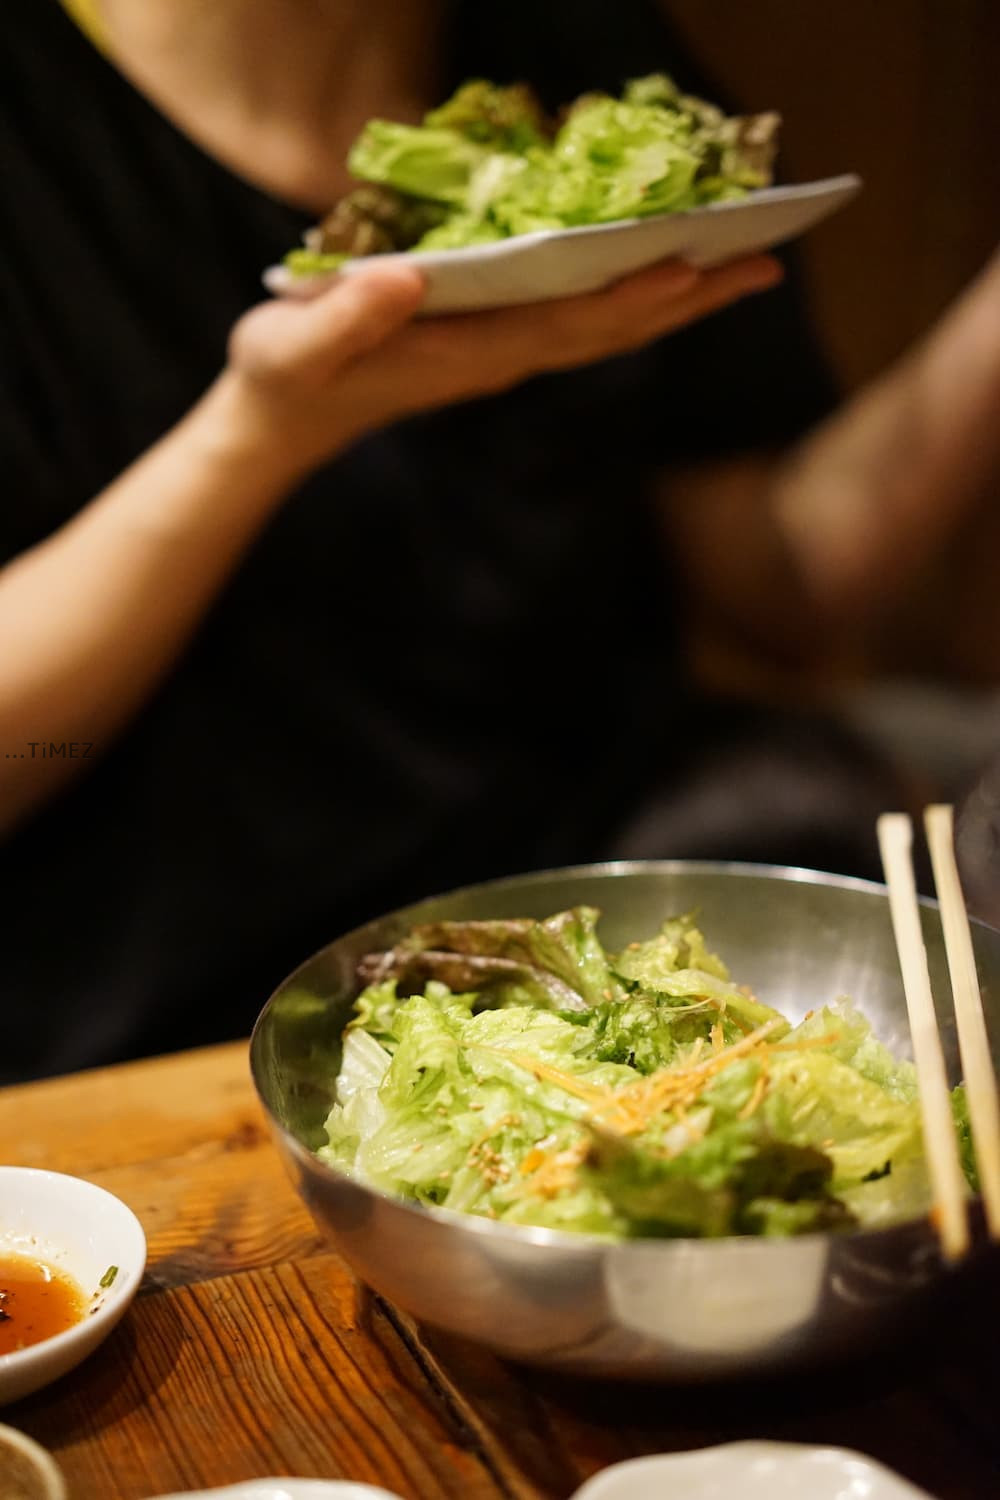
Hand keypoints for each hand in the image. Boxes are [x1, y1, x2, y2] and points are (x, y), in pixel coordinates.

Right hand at [220, 254, 783, 476]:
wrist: (284, 421)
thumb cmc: (283, 377)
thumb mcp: (293, 347)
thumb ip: (345, 318)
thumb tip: (409, 275)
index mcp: (464, 355)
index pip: (563, 325)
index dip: (628, 296)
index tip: (689, 264)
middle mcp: (499, 359)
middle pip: (609, 330)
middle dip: (685, 299)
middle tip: (765, 263)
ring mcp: (503, 356)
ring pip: (604, 329)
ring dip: (674, 301)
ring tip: (742, 268)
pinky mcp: (496, 344)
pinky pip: (580, 320)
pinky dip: (631, 297)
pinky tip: (663, 276)